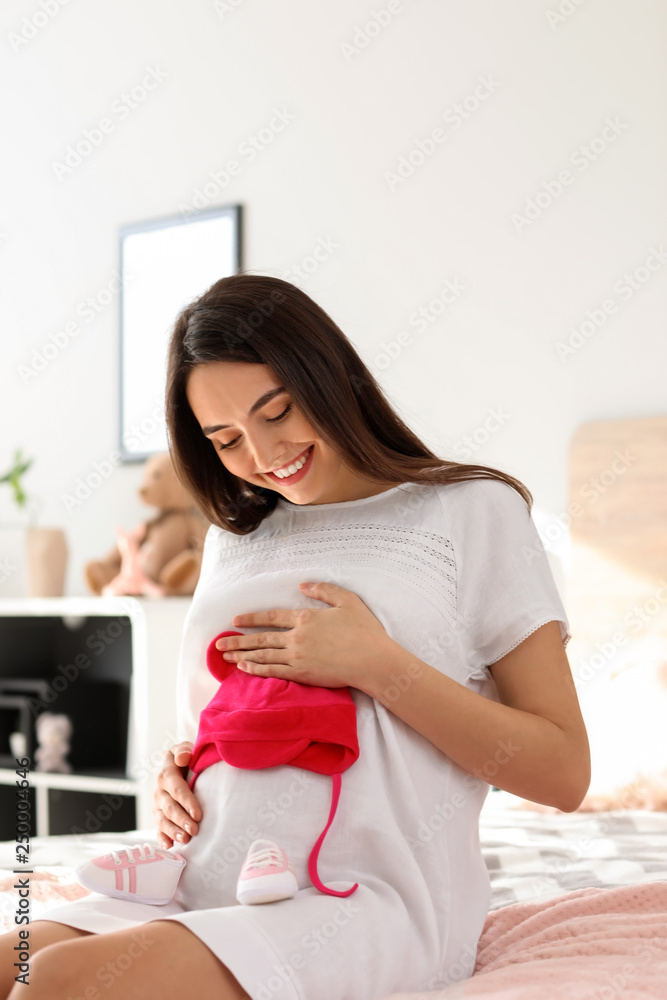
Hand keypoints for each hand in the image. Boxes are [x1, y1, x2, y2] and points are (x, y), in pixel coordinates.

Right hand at [153, 741, 202, 849]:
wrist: (178, 764)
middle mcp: (159, 791)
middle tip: (194, 831)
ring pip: (163, 820)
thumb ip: (184, 750)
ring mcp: (157, 805)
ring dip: (173, 831)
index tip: (198, 814)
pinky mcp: (159, 815)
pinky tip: (168, 847)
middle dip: (181, 820)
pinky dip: (162, 838)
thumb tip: (183, 757)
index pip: (177, 789)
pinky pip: (158, 828)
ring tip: (185, 840)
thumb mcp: (184, 748)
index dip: (187, 802)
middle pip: (169, 808)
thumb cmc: (186, 757)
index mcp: (166, 774)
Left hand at [214, 581, 395, 692]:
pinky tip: (245, 669)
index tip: (236, 621)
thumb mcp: (347, 600)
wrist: (373, 661)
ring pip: (263, 656)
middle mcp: (297, 637)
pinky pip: (274, 671)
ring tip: (225, 657)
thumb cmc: (364, 631)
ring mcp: (298, 657)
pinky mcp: (303, 674)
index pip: (272, 617)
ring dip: (242, 656)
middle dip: (237, 641)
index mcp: (306, 618)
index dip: (252, 619)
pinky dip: (257, 669)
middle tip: (218, 644)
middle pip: (261, 638)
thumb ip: (324, 590)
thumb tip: (303, 584)